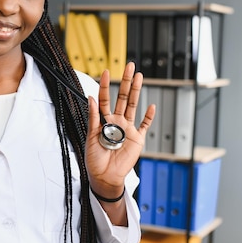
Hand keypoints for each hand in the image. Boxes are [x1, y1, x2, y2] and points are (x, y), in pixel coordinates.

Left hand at [85, 62, 154, 198]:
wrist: (104, 177)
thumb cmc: (95, 159)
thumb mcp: (91, 137)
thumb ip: (93, 117)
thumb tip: (91, 98)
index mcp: (104, 121)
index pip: (105, 99)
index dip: (105, 85)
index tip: (106, 71)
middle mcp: (117, 122)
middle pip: (123, 98)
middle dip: (126, 82)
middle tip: (129, 66)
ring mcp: (128, 129)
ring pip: (133, 106)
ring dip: (136, 91)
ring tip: (139, 76)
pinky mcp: (137, 139)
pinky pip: (145, 125)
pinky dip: (148, 116)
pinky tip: (151, 105)